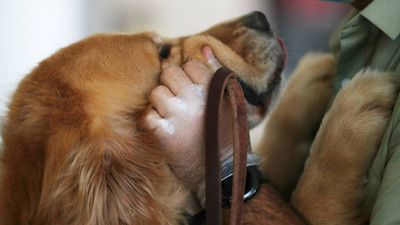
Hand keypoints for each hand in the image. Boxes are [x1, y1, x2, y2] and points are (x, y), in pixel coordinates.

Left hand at [141, 46, 232, 191]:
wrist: (222, 171)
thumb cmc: (227, 132)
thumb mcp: (230, 99)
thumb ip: (215, 70)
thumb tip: (203, 46)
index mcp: (212, 88)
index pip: (189, 64)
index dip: (188, 75)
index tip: (192, 90)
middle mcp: (195, 99)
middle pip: (168, 73)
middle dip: (171, 85)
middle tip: (178, 101)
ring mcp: (179, 116)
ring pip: (155, 93)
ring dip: (160, 103)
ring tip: (171, 116)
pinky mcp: (165, 135)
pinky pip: (147, 116)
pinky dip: (152, 121)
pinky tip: (163, 128)